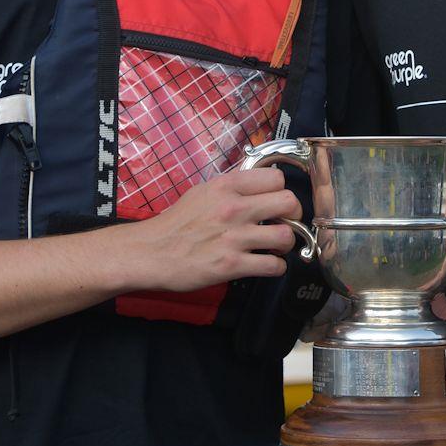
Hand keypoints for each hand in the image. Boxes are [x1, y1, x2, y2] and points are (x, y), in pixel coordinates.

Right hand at [129, 167, 301, 292]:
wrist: (151, 252)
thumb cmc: (177, 222)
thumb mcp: (203, 191)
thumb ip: (232, 187)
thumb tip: (258, 185)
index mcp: (226, 187)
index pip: (276, 178)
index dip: (281, 190)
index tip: (277, 201)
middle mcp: (234, 208)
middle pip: (289, 202)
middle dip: (293, 214)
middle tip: (285, 222)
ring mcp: (234, 237)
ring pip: (286, 235)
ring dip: (286, 243)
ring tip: (275, 246)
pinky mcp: (232, 265)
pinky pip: (273, 266)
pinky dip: (277, 267)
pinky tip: (267, 264)